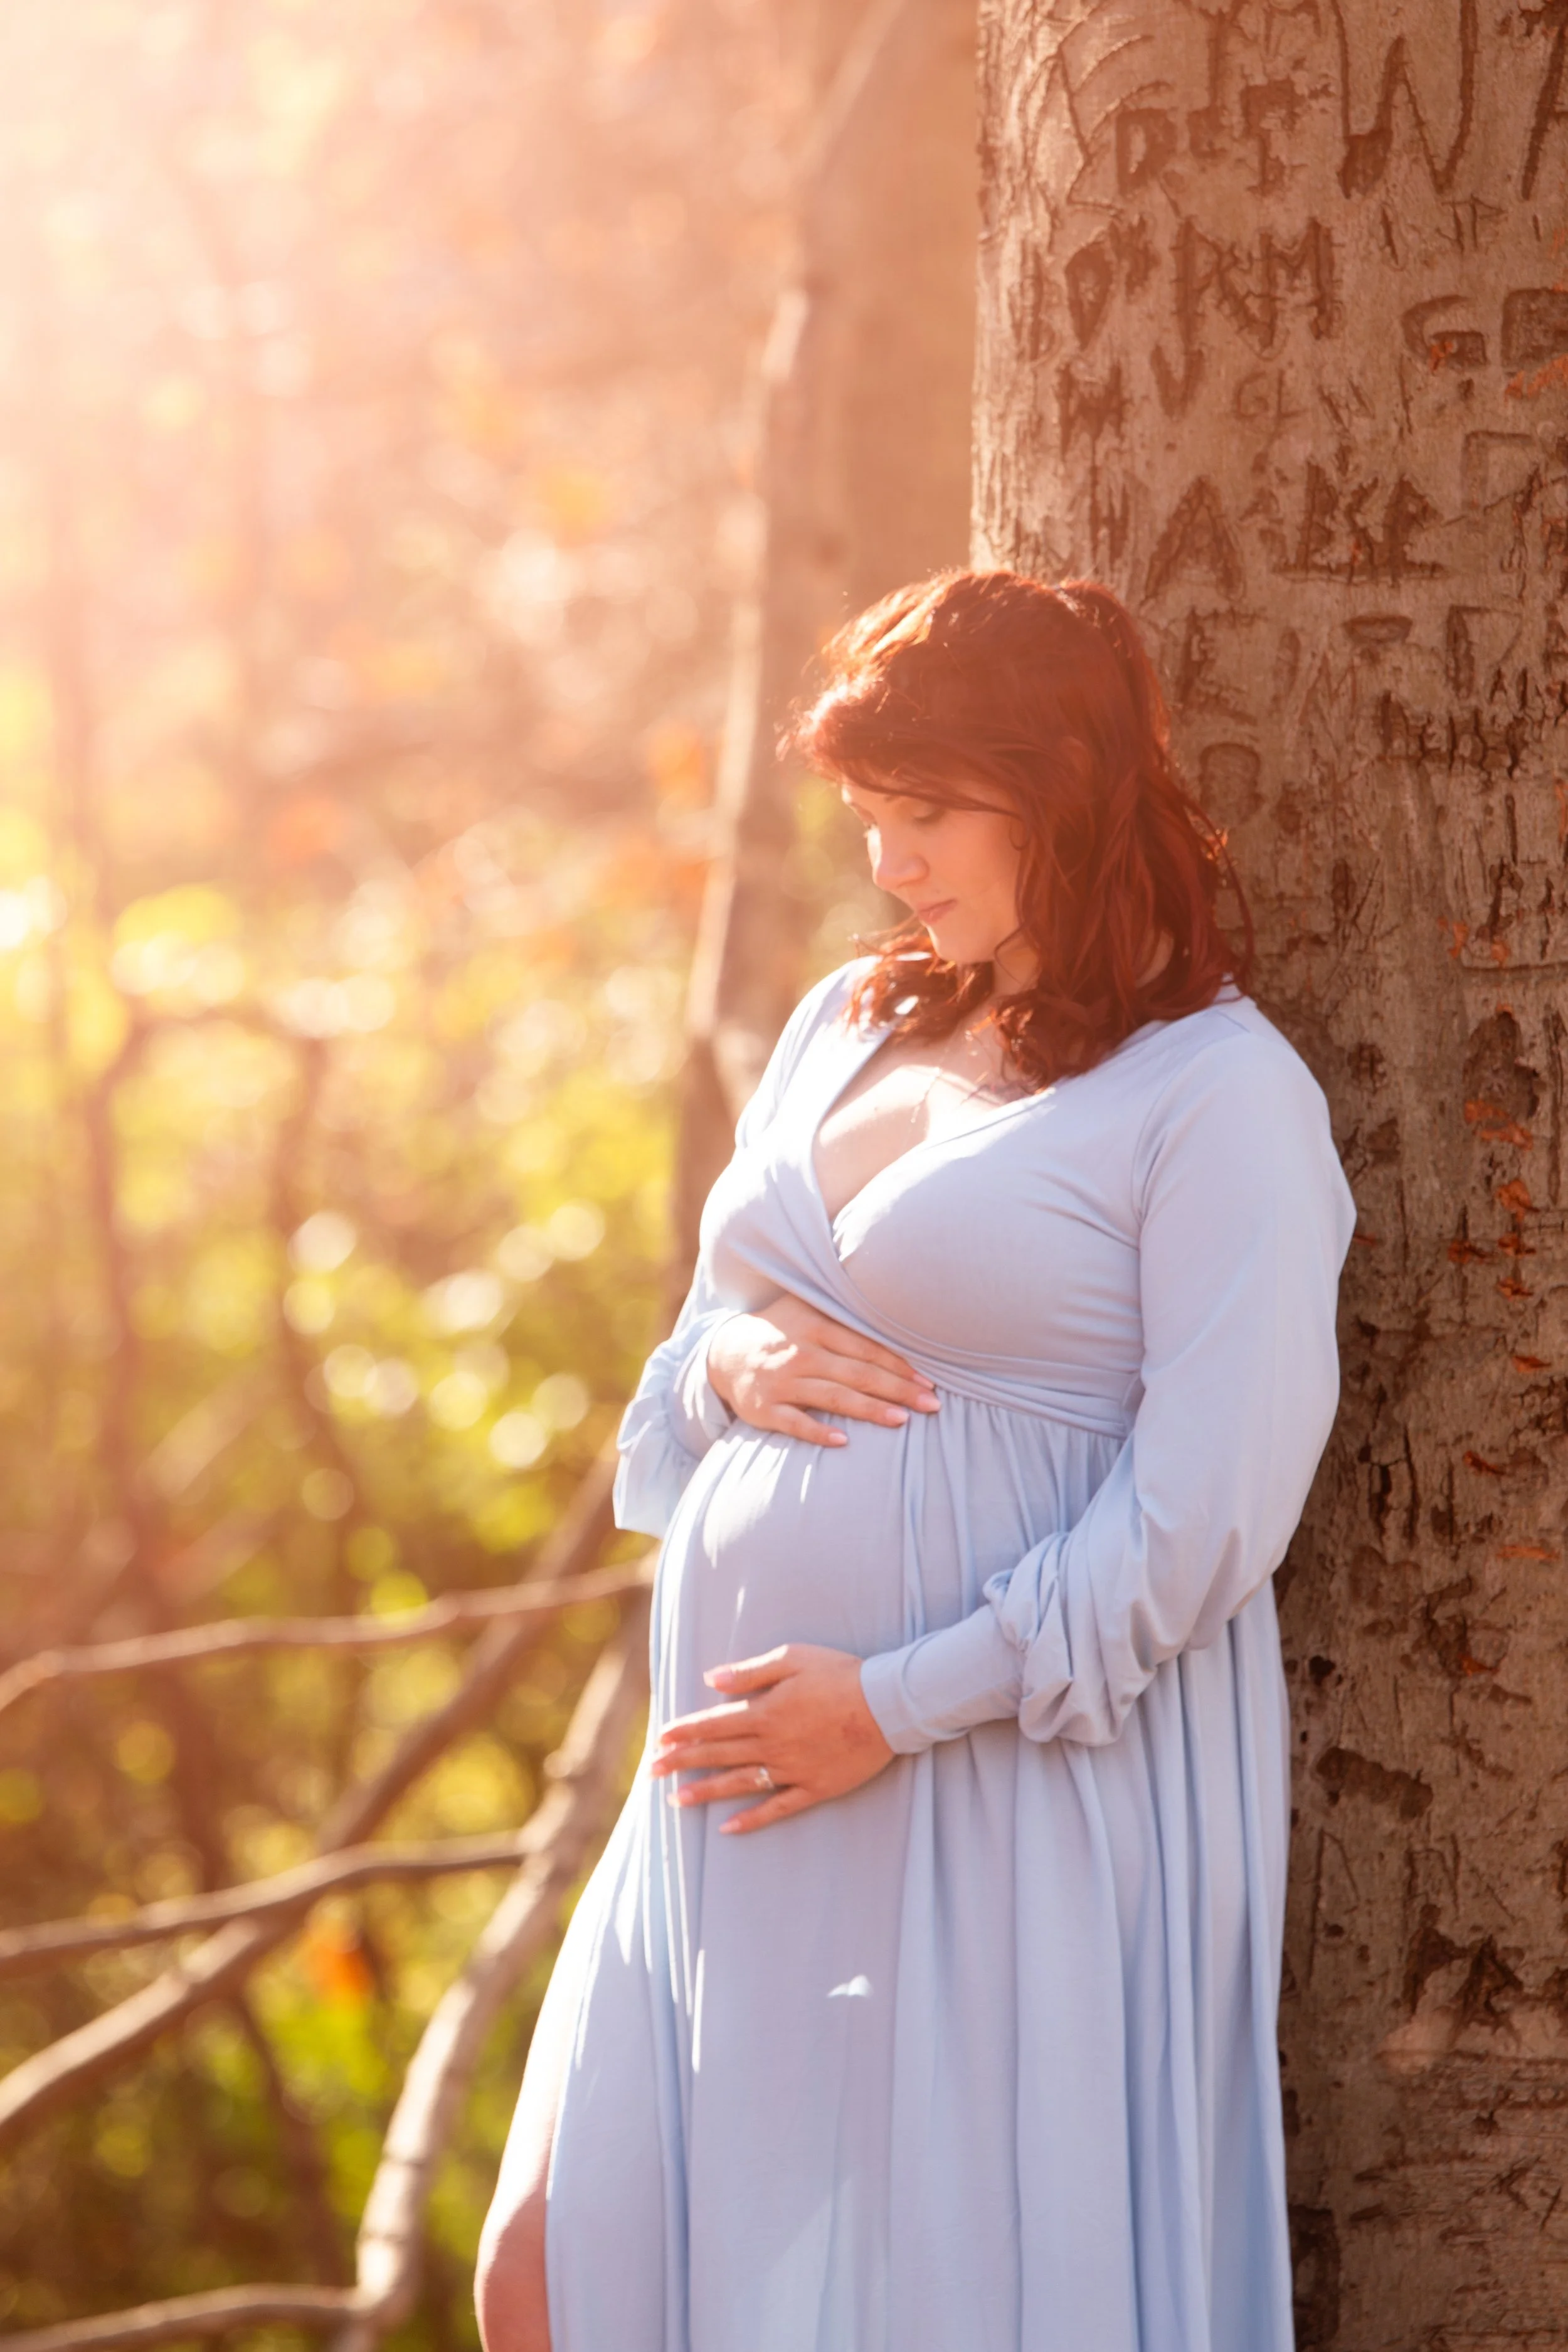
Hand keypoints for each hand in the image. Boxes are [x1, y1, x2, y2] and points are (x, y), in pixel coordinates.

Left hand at [649, 1643, 894, 1832]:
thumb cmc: (841, 1674)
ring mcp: (792, 1769)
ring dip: (705, 1791)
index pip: (713, 1724)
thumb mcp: (793, 1657)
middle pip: (718, 1754)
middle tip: (651, 1772)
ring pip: (739, 1783)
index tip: (659, 1739)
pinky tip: (728, 1829)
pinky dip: (751, 1819)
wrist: (888, 1704)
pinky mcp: (814, 1788)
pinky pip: (777, 1808)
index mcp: (765, 1711)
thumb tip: (710, 1679)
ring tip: (676, 1801)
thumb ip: (750, 1671)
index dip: (684, 1731)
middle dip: (681, 1762)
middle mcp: (773, 1744)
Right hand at [705, 1292, 937, 1447]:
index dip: (899, 1364)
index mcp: (815, 1326)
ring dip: (870, 1409)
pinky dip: (818, 1431)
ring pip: (833, 1397)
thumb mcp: (805, 1306)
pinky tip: (843, 1441)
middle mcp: (801, 1353)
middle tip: (931, 1404)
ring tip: (902, 1420)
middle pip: (857, 1373)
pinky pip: (795, 1423)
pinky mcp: (766, 1408)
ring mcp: (782, 1382)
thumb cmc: (780, 1330)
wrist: (724, 1353)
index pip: (866, 1347)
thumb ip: (842, 1309)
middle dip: (898, 1389)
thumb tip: (894, 1309)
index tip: (929, 1380)